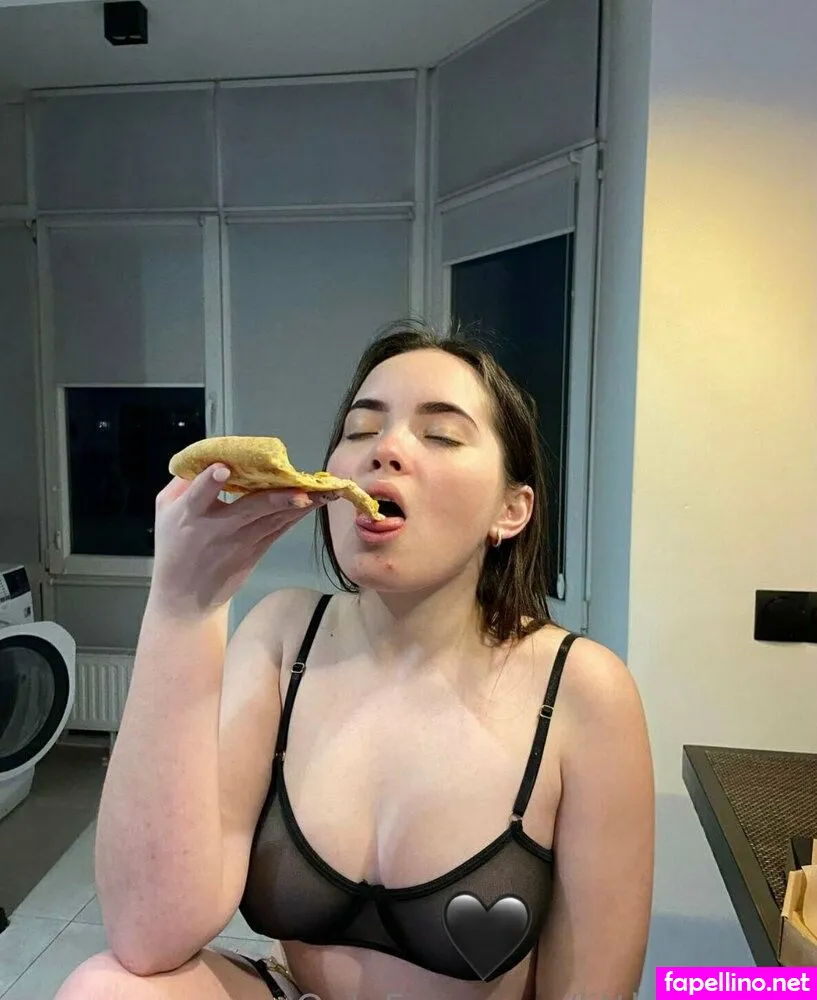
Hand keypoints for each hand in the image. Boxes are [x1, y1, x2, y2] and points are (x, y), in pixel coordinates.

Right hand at [148, 463, 336, 618]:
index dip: (211, 481)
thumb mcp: (164, 512)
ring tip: (324, 492)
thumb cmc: (174, 547)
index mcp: (189, 514)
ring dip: (299, 505)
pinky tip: (316, 502)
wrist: (186, 597)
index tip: (224, 469)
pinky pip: (279, 529)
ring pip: (273, 520)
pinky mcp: (256, 551)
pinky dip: (297, 515)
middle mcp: (217, 528)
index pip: (199, 495)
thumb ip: (183, 483)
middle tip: (302, 489)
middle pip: (249, 509)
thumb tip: (206, 456)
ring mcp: (240, 542)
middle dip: (277, 498)